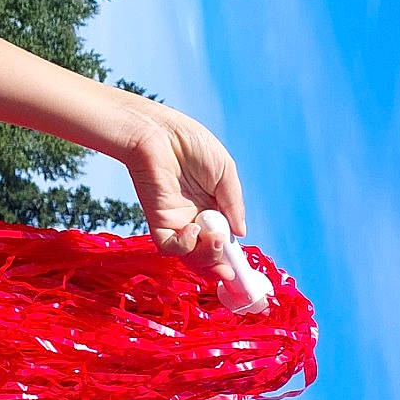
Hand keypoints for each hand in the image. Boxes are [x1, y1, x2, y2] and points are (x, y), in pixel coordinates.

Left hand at [117, 101, 249, 286]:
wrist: (158, 131)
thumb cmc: (191, 143)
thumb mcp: (225, 172)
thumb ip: (233, 204)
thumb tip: (240, 234)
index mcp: (212, 206)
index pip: (223, 240)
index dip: (232, 256)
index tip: (242, 268)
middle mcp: (194, 217)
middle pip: (208, 255)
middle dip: (221, 264)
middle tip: (229, 261)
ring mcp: (175, 220)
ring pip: (190, 256)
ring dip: (206, 256)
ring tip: (214, 237)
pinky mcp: (157, 219)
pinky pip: (169, 246)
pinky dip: (184, 246)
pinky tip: (192, 229)